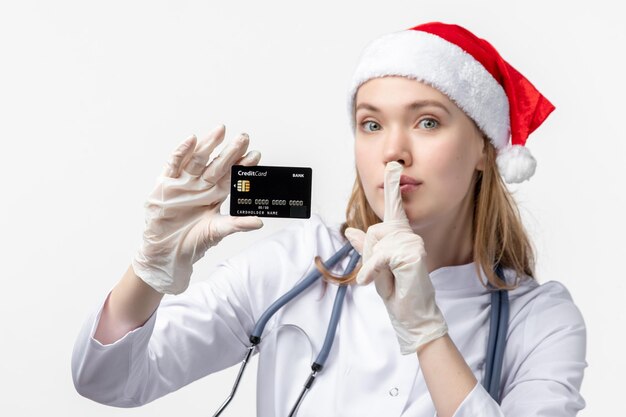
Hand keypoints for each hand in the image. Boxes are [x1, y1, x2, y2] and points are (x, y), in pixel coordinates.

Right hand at [132, 125, 263, 294]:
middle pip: (217, 164)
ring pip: (198, 159)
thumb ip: (237, 224)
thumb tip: (259, 222)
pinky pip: (174, 163)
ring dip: (209, 144)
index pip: (232, 176)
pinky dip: (181, 151)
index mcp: (215, 194)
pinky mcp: (166, 184)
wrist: (167, 253)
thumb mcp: (217, 231)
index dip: (243, 166)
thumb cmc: (192, 242)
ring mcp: (184, 183)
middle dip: (231, 151)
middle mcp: (201, 185)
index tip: (256, 155)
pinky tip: (192, 140)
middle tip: (244, 138)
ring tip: (221, 130)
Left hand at [344, 161, 447, 353]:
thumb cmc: (398, 290)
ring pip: (375, 243)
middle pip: (372, 232)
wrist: (412, 313)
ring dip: (373, 265)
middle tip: (381, 273)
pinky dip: (372, 269)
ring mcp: (413, 242)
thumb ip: (365, 247)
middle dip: (369, 255)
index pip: (395, 207)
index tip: (392, 166)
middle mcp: (409, 234)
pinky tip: (370, 280)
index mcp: (401, 235)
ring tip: (389, 278)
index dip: (392, 185)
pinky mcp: (412, 253)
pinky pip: (380, 256)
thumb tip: (350, 231)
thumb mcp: (375, 267)